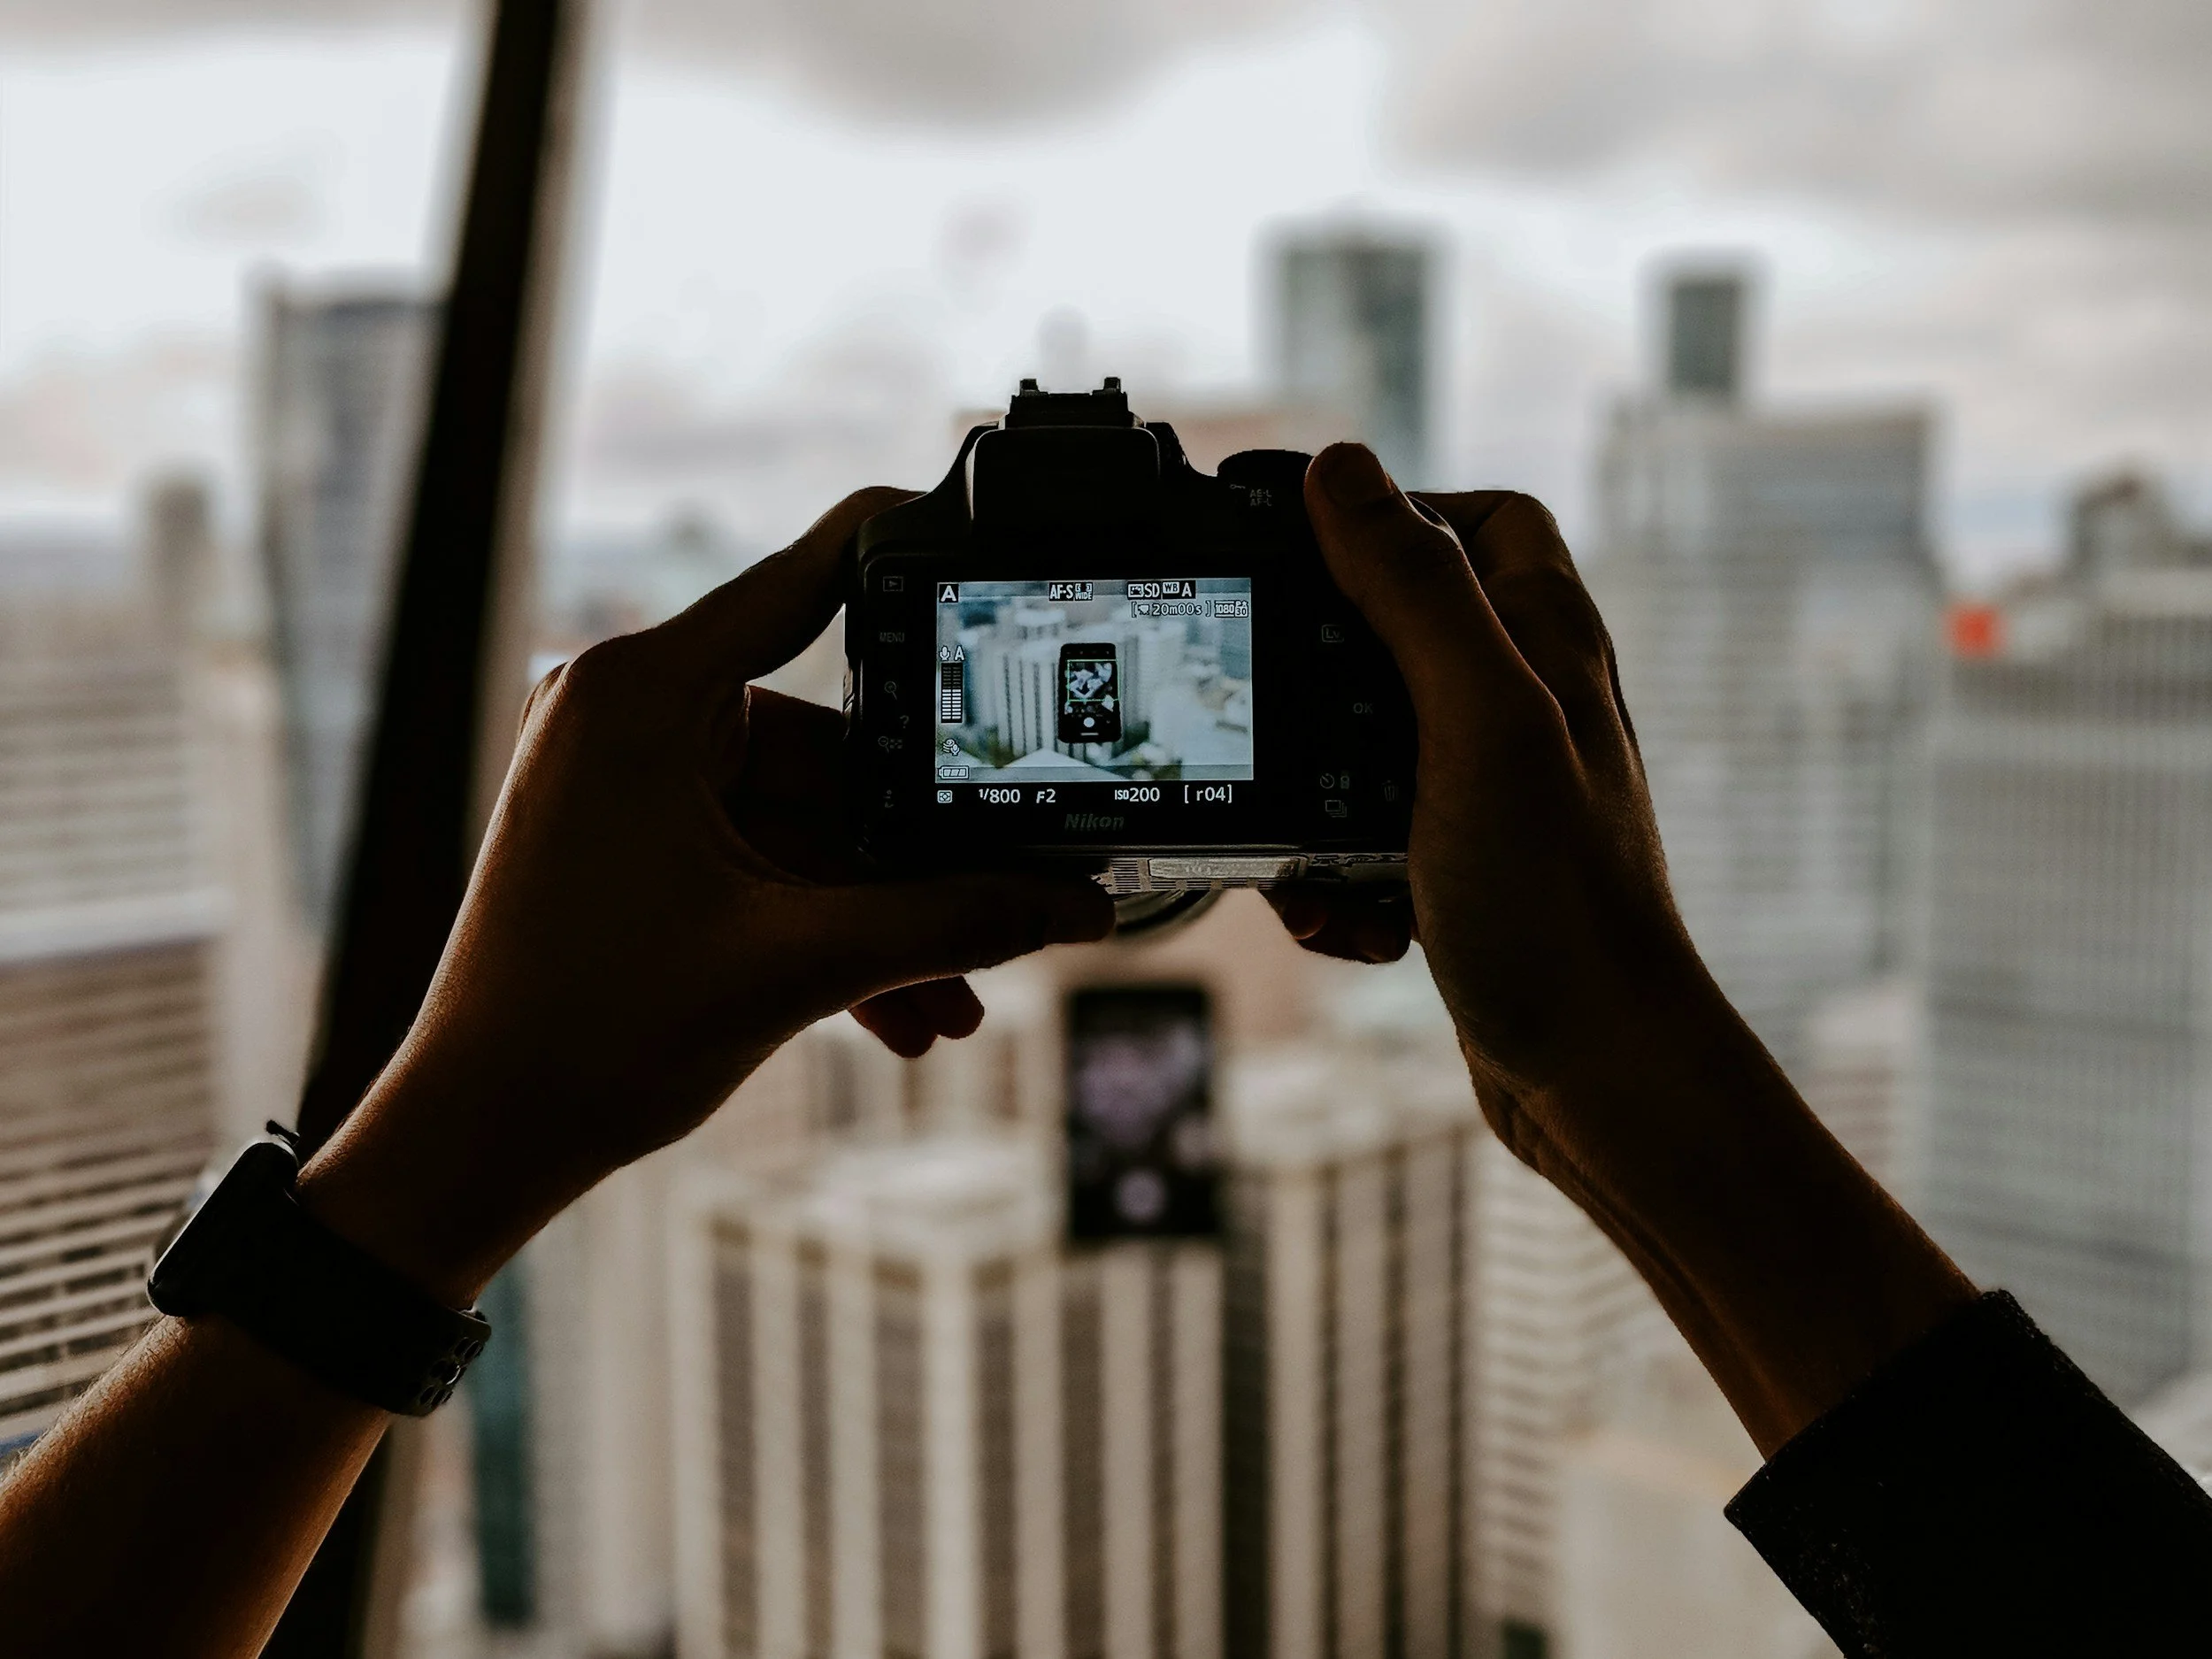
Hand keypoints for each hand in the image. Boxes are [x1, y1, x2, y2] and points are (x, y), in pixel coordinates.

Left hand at [298, 489, 1114, 1301]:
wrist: (479, 1138)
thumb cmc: (589, 1038)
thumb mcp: (799, 966)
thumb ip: (950, 922)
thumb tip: (1075, 903)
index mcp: (642, 695)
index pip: (802, 583)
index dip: (900, 554)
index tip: (976, 523)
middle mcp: (628, 714)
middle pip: (829, 747)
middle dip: (914, 857)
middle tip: (1006, 912)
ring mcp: (628, 779)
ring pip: (805, 824)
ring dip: (880, 914)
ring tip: (954, 1003)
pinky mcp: (634, 839)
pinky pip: (761, 859)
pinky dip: (823, 927)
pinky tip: (900, 1013)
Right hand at [1274, 445, 1704, 1122]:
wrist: (1599, 1079)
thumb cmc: (1561, 908)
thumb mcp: (1480, 724)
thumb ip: (1417, 594)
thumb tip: (1342, 469)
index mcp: (1548, 644)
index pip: (1484, 519)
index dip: (1398, 511)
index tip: (1304, 544)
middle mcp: (1527, 707)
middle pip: (1398, 631)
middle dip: (1315, 678)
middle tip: (1263, 715)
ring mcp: (1491, 793)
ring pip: (1358, 748)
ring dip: (1306, 800)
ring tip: (1299, 857)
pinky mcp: (1457, 871)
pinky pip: (1359, 843)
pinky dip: (1331, 879)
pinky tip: (1339, 921)